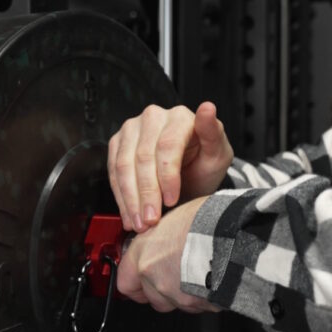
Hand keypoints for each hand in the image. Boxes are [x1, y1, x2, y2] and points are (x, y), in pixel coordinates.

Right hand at [108, 101, 232, 232]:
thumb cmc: (204, 163)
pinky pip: (113, 172)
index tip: (172, 200)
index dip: (167, 176)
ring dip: (130, 199)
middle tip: (152, 219)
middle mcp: (153, 117)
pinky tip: (130, 215)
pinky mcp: (118, 143)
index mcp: (179, 116)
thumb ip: (214, 132)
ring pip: (124, 165)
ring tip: (140, 223)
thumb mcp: (218, 154)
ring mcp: (132, 129)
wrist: (190, 174)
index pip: (168, 146)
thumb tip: (208, 108)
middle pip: (143, 157)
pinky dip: (121, 197)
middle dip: (147, 193)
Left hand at [117, 197, 220, 312]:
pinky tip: (211, 278)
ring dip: (183, 294)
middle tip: (175, 273)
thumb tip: (161, 241)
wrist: (233, 236)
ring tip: (197, 272)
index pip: (125, 283)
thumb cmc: (207, 222)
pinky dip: (203, 297)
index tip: (138, 281)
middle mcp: (155, 279)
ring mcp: (177, 295)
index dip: (134, 283)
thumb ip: (159, 239)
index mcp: (144, 256)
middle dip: (162, 290)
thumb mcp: (173, 220)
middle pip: (152, 298)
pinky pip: (198, 305)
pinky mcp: (199, 304)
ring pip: (175, 304)